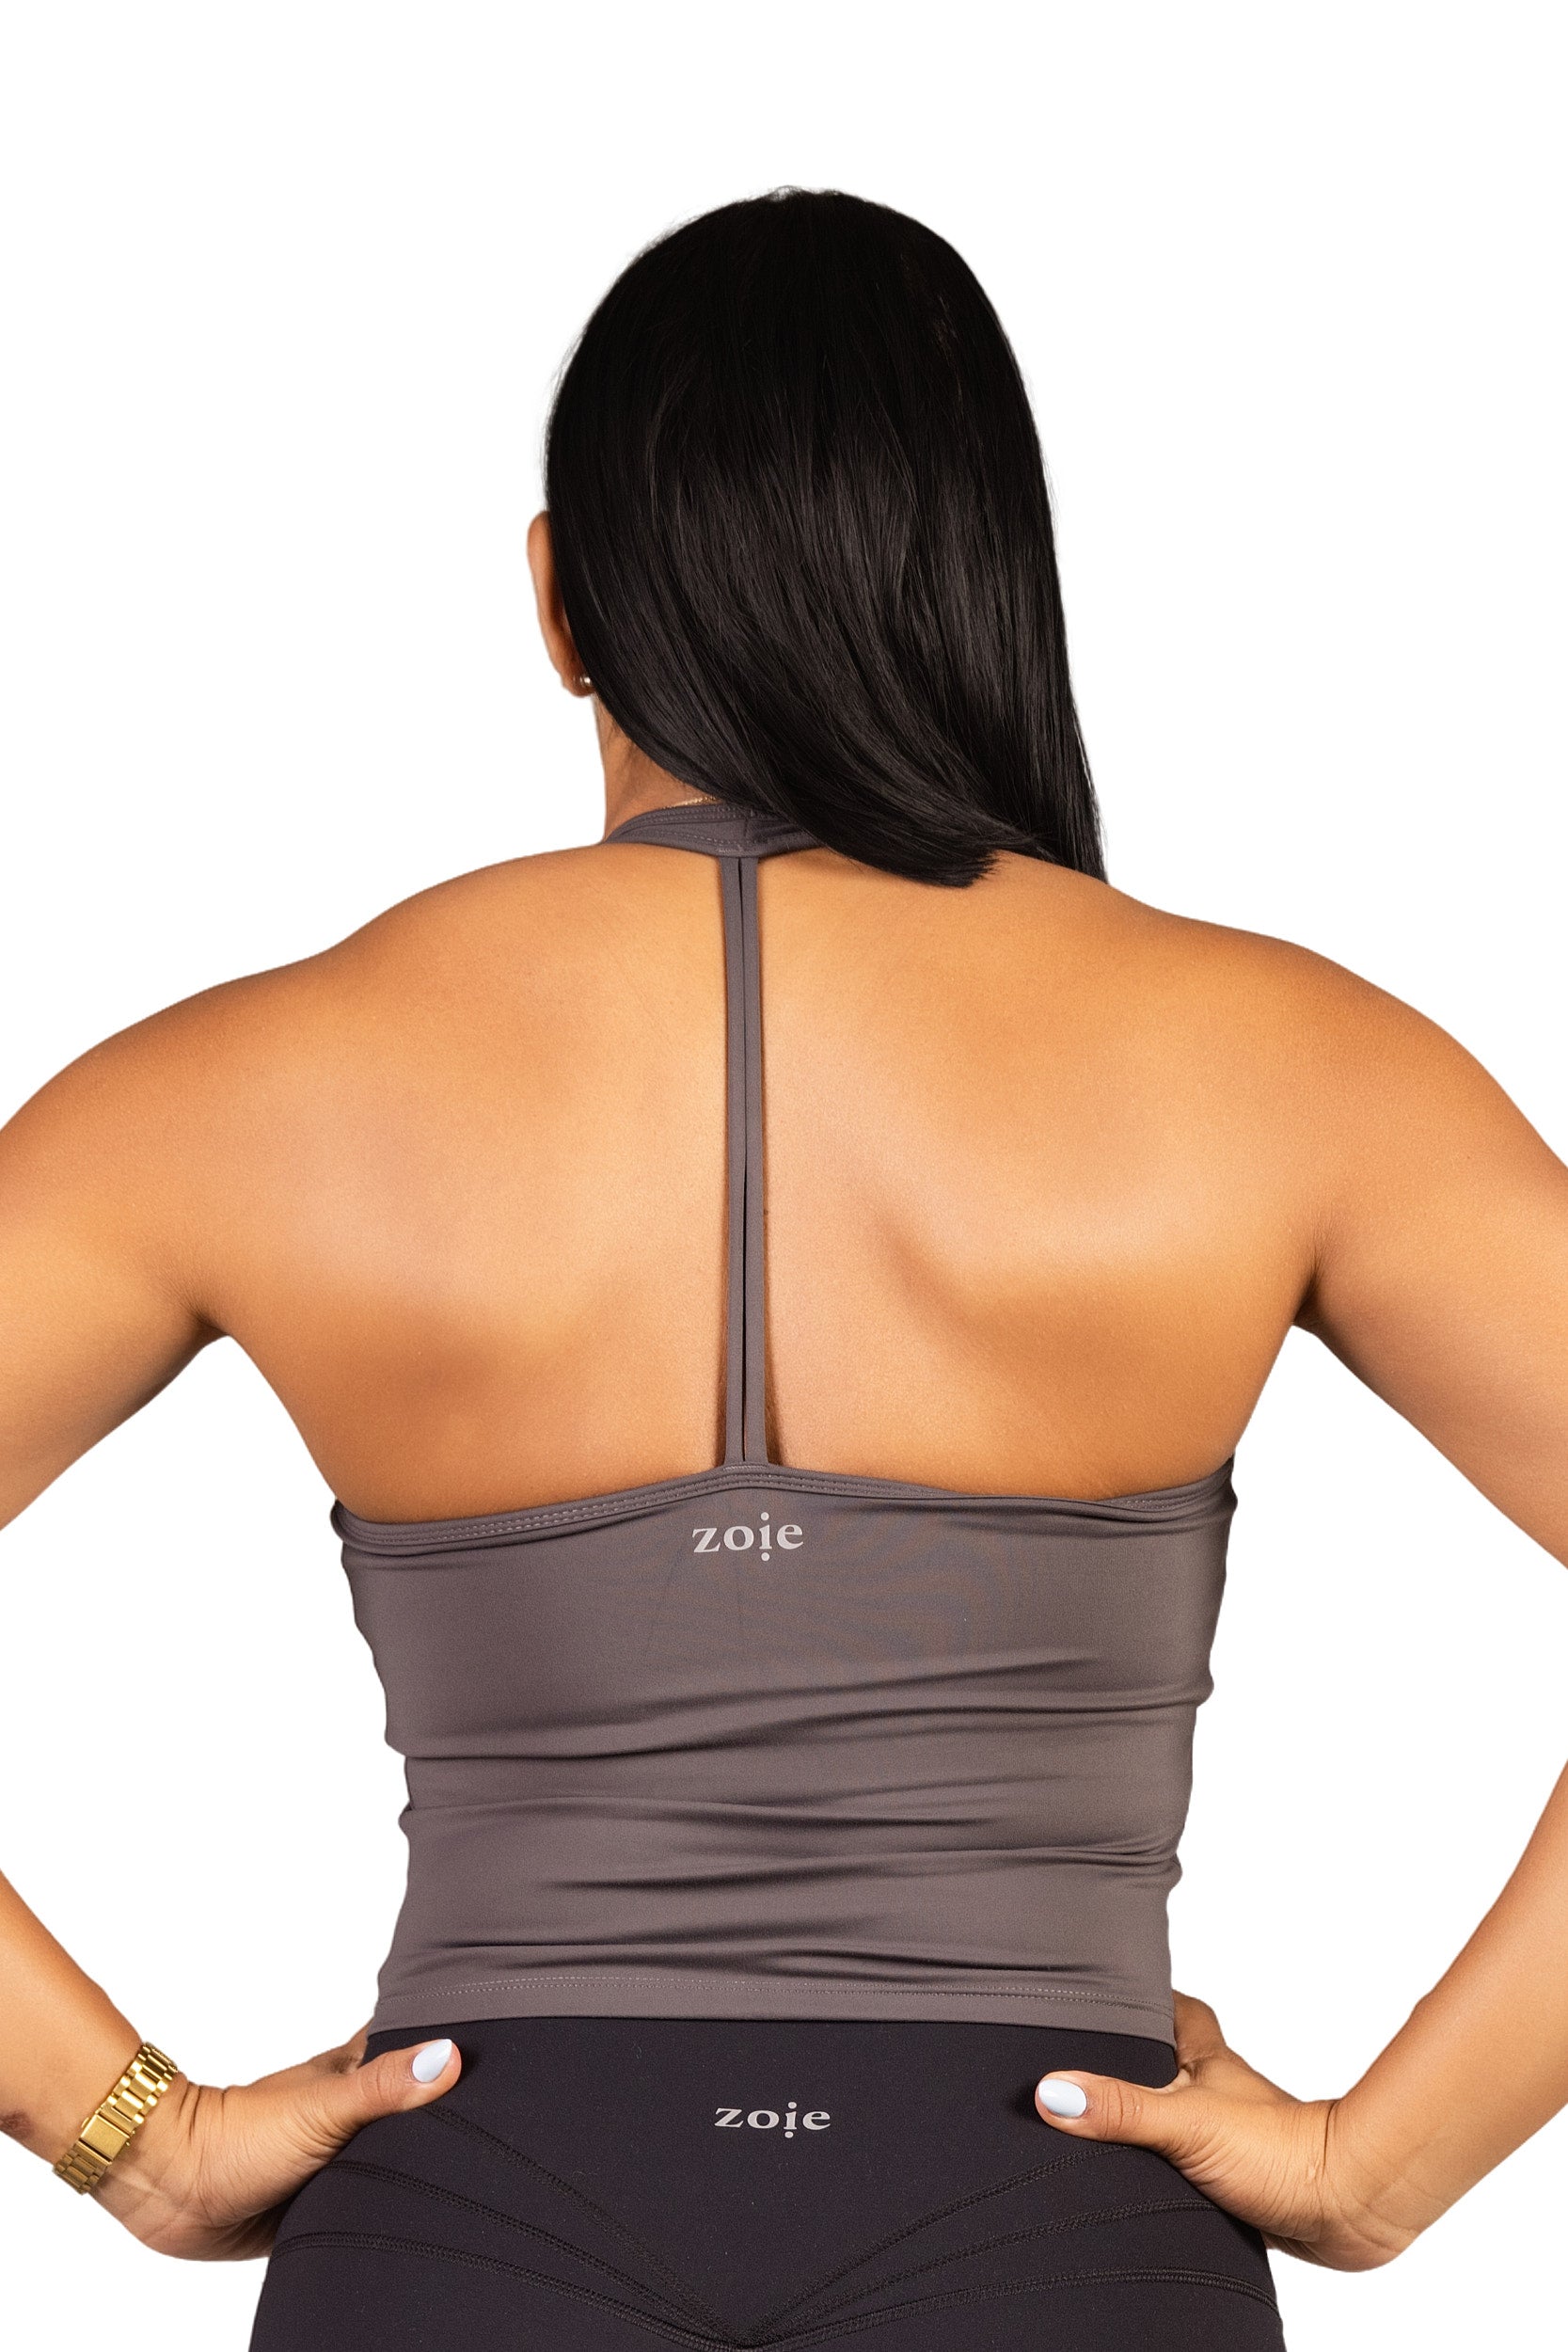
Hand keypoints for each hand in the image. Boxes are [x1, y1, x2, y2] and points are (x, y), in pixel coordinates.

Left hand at [89, 2025, 460, 2258]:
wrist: (175, 2192)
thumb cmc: (239, 2136)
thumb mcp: (324, 2108)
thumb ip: (385, 2086)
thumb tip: (450, 2055)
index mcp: (353, 2076)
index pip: (413, 2044)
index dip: (450, 2038)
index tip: (497, 2034)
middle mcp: (347, 2115)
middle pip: (410, 2107)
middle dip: (444, 2112)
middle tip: (496, 2115)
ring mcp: (332, 2159)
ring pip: (389, 2159)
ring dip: (414, 2165)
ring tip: (471, 2171)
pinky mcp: (318, 2205)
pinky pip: (364, 2204)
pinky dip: (384, 2207)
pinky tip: (411, 2215)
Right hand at [1033, 1992, 1409, 2270]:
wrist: (1349, 2208)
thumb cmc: (1284, 2152)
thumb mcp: (1185, 2123)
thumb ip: (1119, 2108)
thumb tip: (1052, 2090)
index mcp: (1205, 2057)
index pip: (1169, 2005)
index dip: (1137, 1993)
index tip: (1099, 1986)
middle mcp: (1216, 2089)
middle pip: (1168, 2057)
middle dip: (1132, 2058)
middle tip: (1086, 2056)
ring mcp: (1229, 2134)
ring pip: (1177, 2112)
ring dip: (1148, 2118)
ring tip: (1100, 2123)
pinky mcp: (1237, 2180)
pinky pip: (1188, 2163)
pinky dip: (1166, 2167)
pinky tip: (1144, 2184)